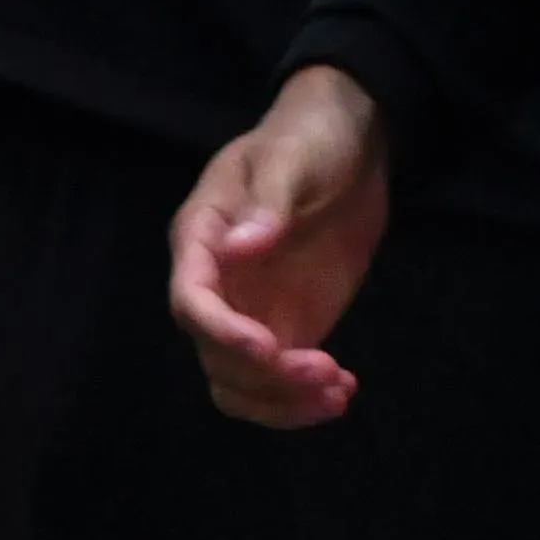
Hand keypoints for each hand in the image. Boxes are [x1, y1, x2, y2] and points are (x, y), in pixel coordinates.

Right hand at [171, 64, 391, 428]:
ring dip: (282, 401)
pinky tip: (343, 389)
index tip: (269, 350)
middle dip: (266, 376)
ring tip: (338, 392)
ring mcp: (251, 310)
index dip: (222, 332)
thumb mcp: (291, 159)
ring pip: (240, 381)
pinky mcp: (288, 324)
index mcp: (202, 240)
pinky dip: (303, 397)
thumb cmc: (309, 138)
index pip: (191, 301)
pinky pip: (278, 379)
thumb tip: (240, 247)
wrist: (348, 142)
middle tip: (327, 371)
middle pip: (214, 355)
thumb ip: (268, 204)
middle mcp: (218, 285)